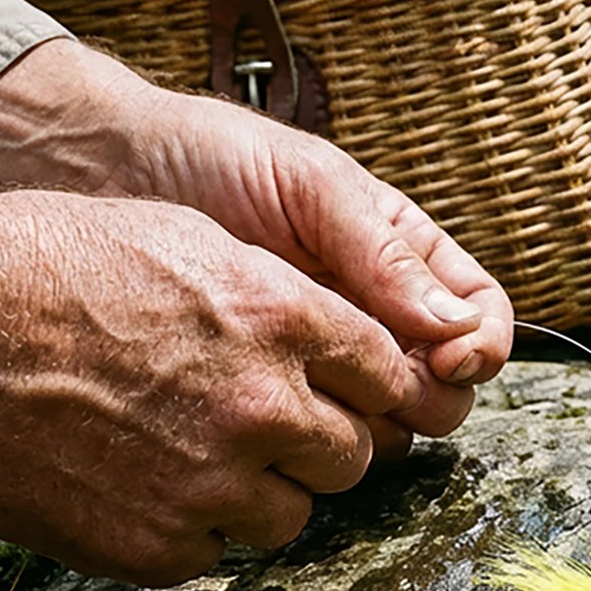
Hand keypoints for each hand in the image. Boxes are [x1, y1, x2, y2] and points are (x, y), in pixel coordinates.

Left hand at [0, 39, 512, 437]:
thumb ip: (386, 254)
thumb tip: (456, 326)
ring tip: (319, 391)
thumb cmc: (213, 158)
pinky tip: (280, 406)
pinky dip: (318, 432)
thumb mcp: (313, 187)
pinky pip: (320, 429)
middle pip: (447, 385)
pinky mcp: (274, 388)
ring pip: (391, 419)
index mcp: (406, 257)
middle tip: (382, 387)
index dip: (483, 347)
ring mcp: (327, 356)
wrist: (106, 173)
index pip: (481, 316)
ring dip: (375, 420)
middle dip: (432, 395)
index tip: (450, 360)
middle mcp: (378, 315)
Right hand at [0, 191, 422, 584]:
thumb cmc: (50, 266)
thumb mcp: (183, 238)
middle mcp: (262, 407)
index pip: (387, 374)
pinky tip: (142, 481)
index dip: (366, 384)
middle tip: (265, 423)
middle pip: (354, 455)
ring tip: (197, 451)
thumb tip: (339, 339)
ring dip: (261, 490)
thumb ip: (280, 295)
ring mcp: (211, 485)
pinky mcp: (156, 546)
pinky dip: (190, 526)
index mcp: (281, 320)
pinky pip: (215, 551)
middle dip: (318, 441)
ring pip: (294, 513)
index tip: (346, 388)